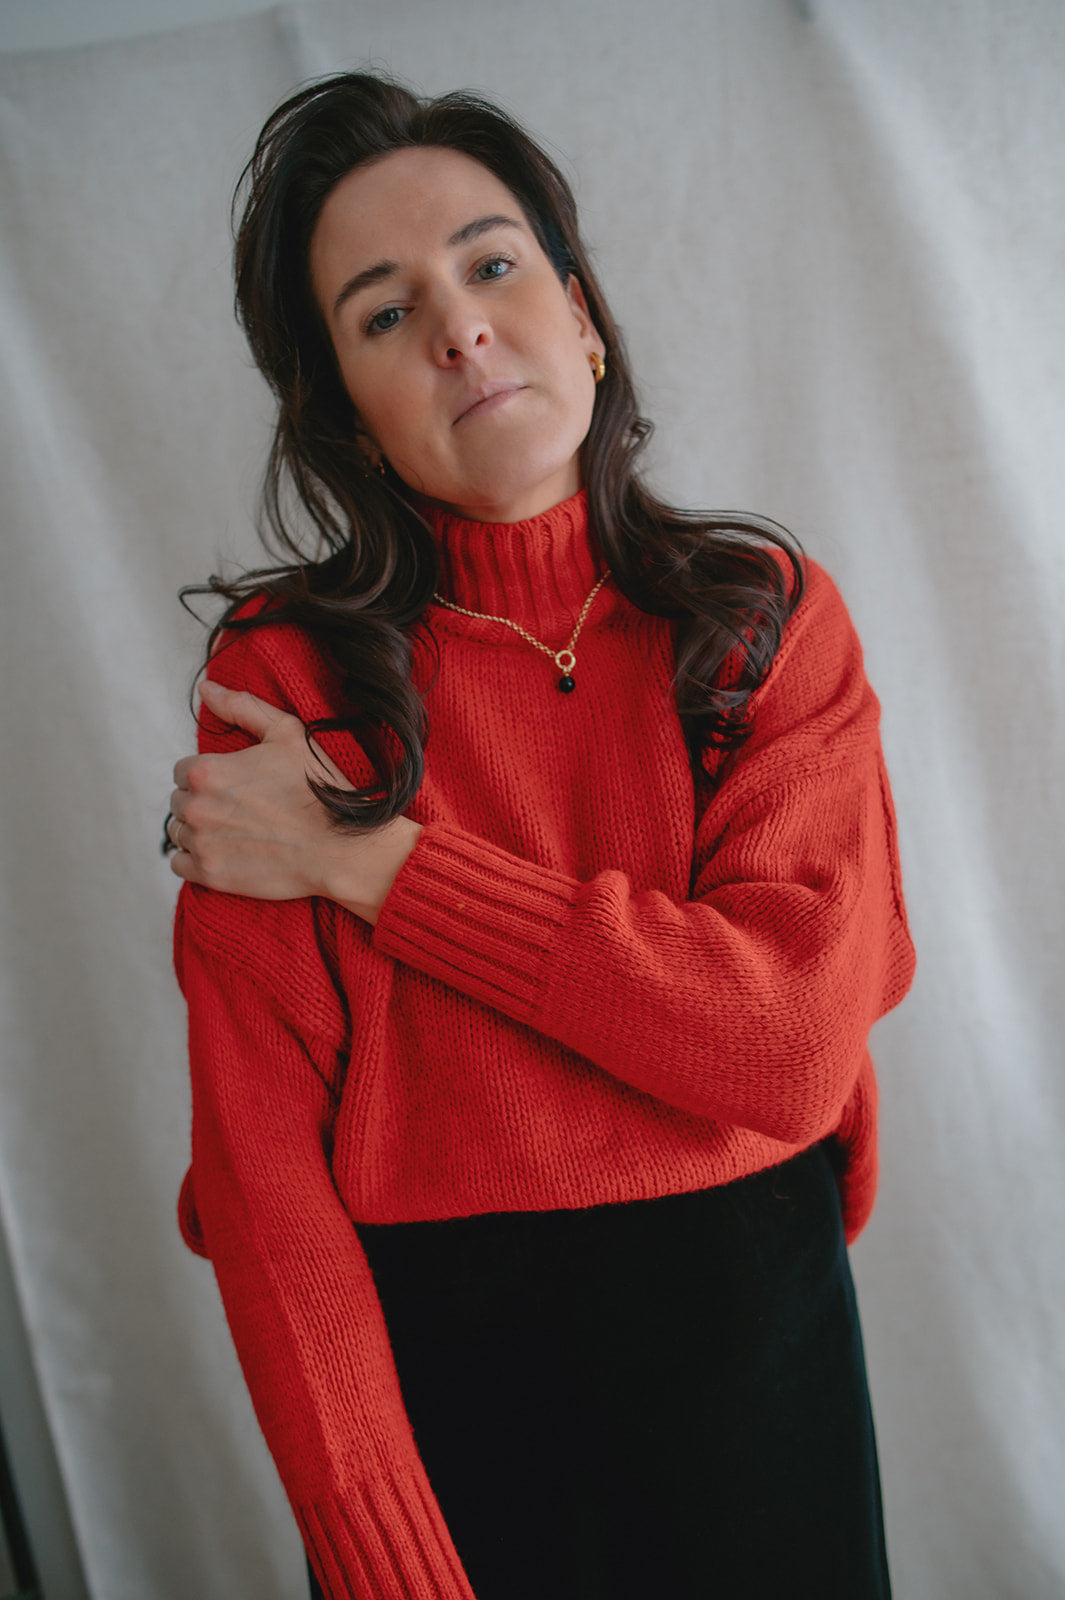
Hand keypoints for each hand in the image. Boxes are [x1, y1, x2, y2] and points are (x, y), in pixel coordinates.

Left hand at [167, 679, 421, 923]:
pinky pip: (179, 864)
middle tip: (238, 808)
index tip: (233, 784)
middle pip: (179, 801)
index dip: (208, 775)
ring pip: (178, 832)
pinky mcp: (210, 874)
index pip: (183, 770)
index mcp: (207, 771)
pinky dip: (193, 858)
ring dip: (197, 829)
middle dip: (203, 802)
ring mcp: (201, 844)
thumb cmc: (318, 788)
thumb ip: (241, 707)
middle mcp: (196, 807)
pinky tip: (222, 852)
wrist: (340, 847)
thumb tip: (205, 687)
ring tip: (231, 831)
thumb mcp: (287, 733)